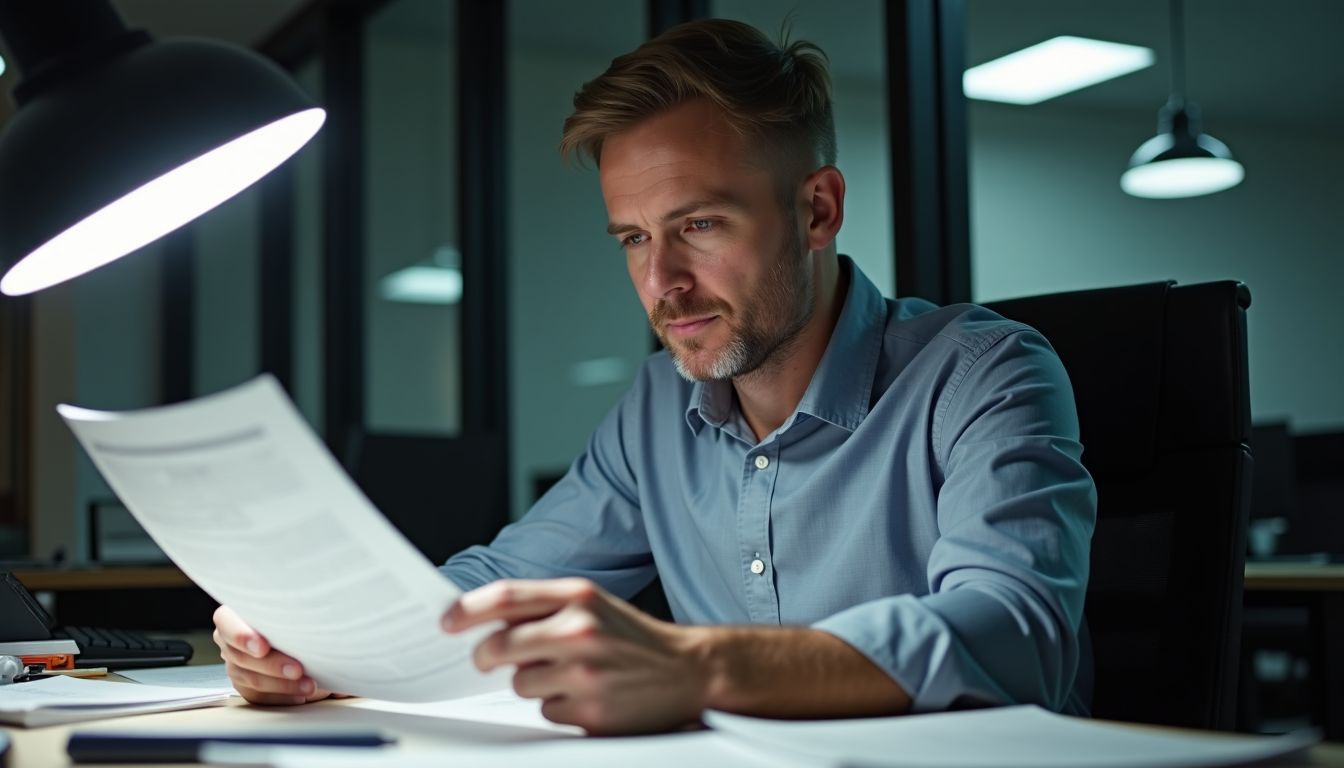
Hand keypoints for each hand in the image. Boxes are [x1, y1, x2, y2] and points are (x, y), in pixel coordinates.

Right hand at [213, 605, 332, 705]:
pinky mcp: (245, 685)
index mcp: (234, 614)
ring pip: (252, 679)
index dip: (241, 636)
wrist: (296, 634)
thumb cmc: (293, 615)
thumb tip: (319, 614)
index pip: (226, 622)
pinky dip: (282, 697)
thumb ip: (292, 610)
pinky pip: (260, 696)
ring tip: (309, 685)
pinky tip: (301, 695)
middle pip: (242, 656)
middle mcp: (229, 640)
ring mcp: (234, 665)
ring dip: (283, 685)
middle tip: (297, 670)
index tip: (263, 648)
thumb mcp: (290, 607)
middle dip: (272, 665)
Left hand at [443, 578, 707, 734]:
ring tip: (568, 674)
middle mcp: (580, 631)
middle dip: (485, 656)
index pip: (506, 597)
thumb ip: (545, 607)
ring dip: (533, 682)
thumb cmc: (634, 637)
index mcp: (579, 596)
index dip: (467, 609)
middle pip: (499, 647)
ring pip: (520, 683)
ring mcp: (585, 674)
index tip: (446, 621)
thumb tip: (486, 620)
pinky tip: (586, 696)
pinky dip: (558, 706)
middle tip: (488, 659)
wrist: (689, 670)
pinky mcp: (590, 713)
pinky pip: (545, 712)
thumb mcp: (593, 604)